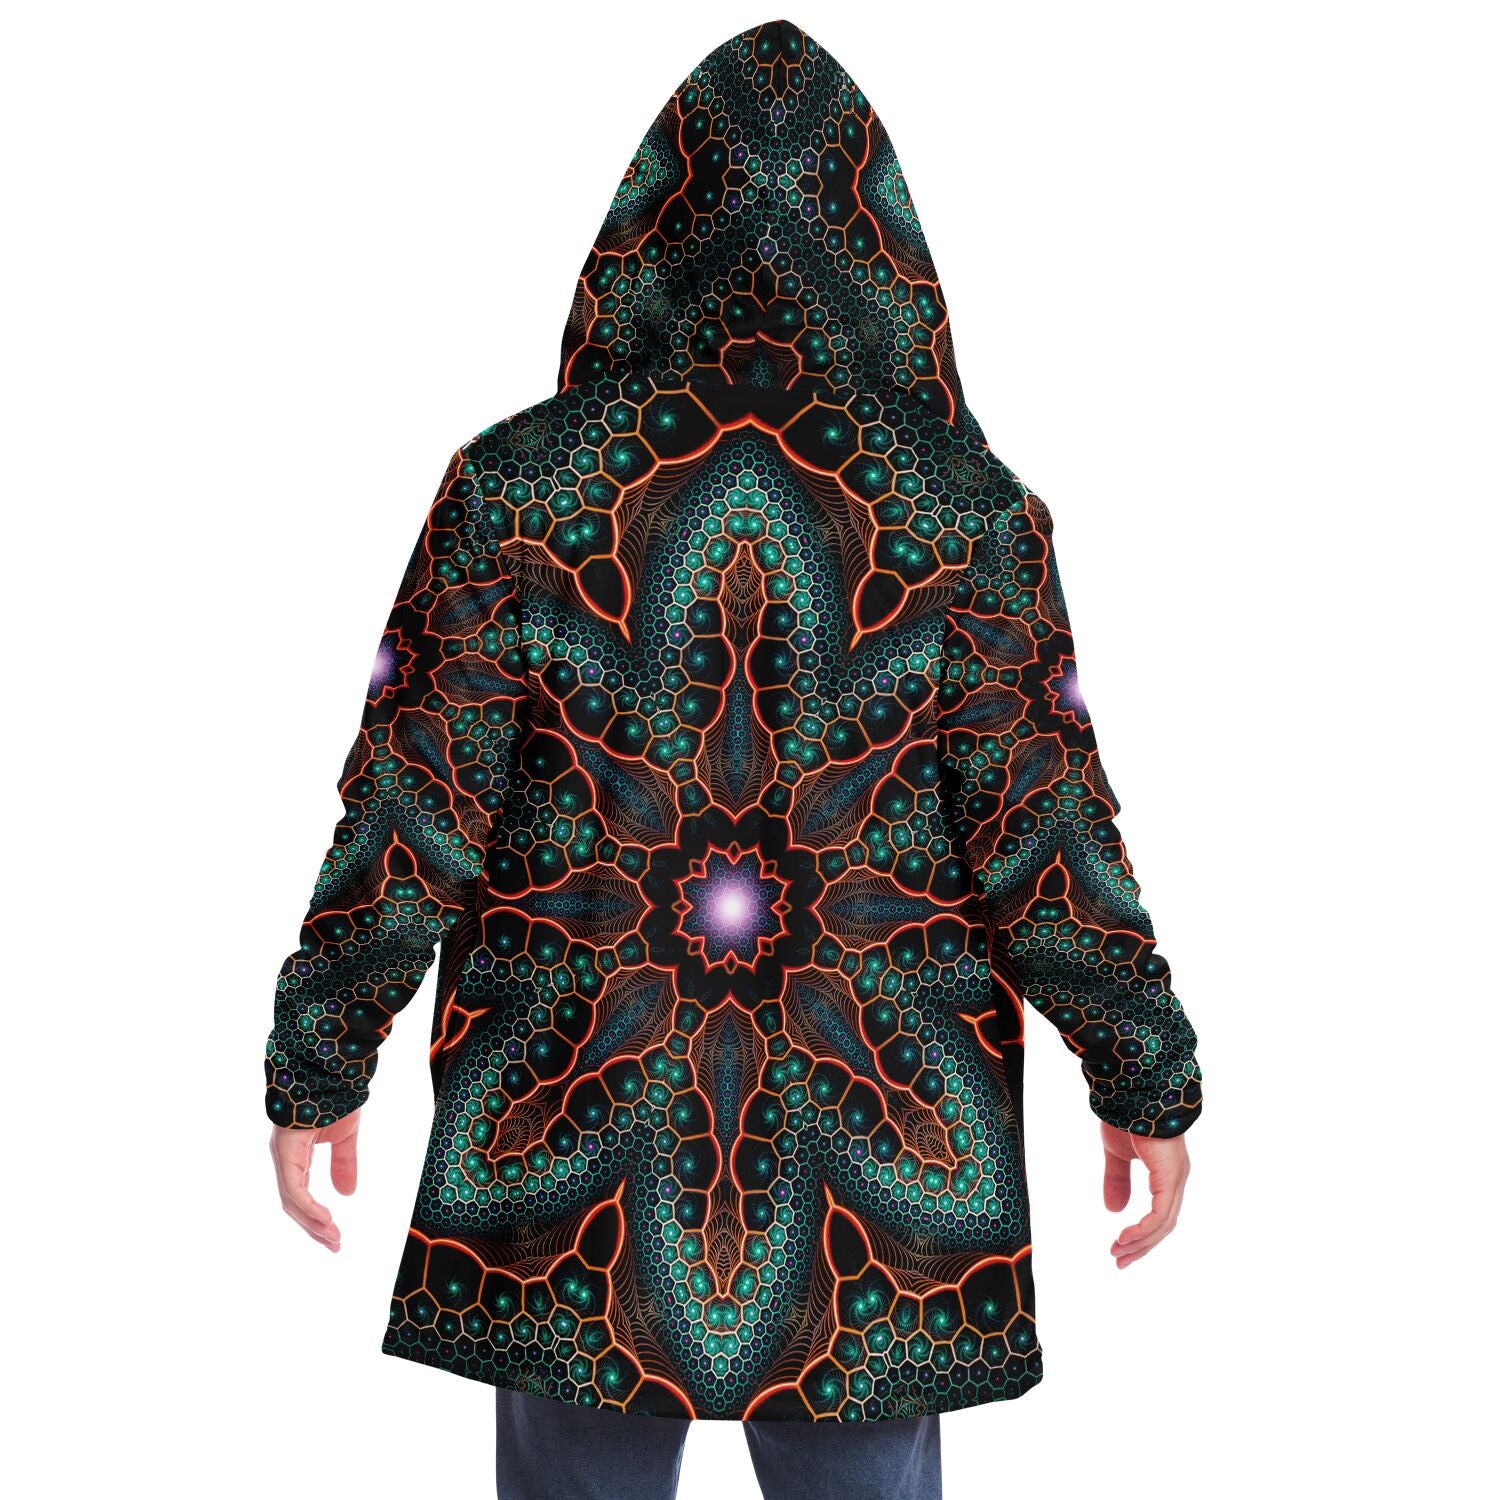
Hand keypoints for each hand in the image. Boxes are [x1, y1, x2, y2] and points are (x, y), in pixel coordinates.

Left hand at [269, 1109, 360, 1251]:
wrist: (331, 1073)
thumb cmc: (336, 1099)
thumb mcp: (344, 1137)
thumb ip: (343, 1164)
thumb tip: (347, 1193)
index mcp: (295, 1154)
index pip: (300, 1195)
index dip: (315, 1217)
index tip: (334, 1235)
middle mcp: (285, 1158)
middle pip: (294, 1203)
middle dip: (314, 1226)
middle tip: (334, 1244)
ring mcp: (283, 1155)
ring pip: (292, 1199)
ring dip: (312, 1222)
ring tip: (332, 1238)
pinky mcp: (286, 1151)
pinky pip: (294, 1187)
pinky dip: (308, 1206)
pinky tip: (325, 1219)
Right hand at [1101, 1122, 1189, 1267]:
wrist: (1132, 1093)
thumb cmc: (1126, 1116)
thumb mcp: (1117, 1154)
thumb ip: (1117, 1180)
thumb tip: (1113, 1210)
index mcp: (1166, 1173)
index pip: (1160, 1214)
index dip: (1141, 1234)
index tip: (1120, 1248)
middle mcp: (1176, 1179)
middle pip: (1164, 1224)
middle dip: (1141, 1245)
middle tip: (1120, 1261)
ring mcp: (1176, 1179)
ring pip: (1163, 1224)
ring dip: (1141, 1242)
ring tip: (1118, 1252)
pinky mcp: (1170, 1177)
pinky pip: (1160, 1214)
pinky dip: (1144, 1229)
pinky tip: (1126, 1237)